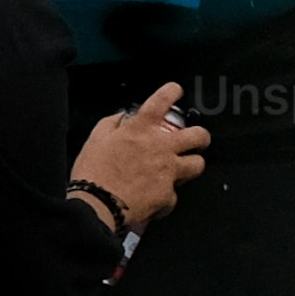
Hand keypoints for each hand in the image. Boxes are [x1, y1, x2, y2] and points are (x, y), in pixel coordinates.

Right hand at [72, 83, 208, 228]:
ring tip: (185, 167)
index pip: (163, 100)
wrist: (96, 204)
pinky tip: (156, 197)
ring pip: (197, 164)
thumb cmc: (93, 174)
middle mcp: (160, 147)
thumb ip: (111, 123)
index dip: (173, 91)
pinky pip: (174, 195)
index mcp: (141, 129)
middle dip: (201, 136)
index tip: (176, 91)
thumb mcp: (96, 139)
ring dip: (192, 164)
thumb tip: (121, 118)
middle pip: (198, 135)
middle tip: (197, 139)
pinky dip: (166, 196)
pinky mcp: (168, 194)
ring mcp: (168, 171)